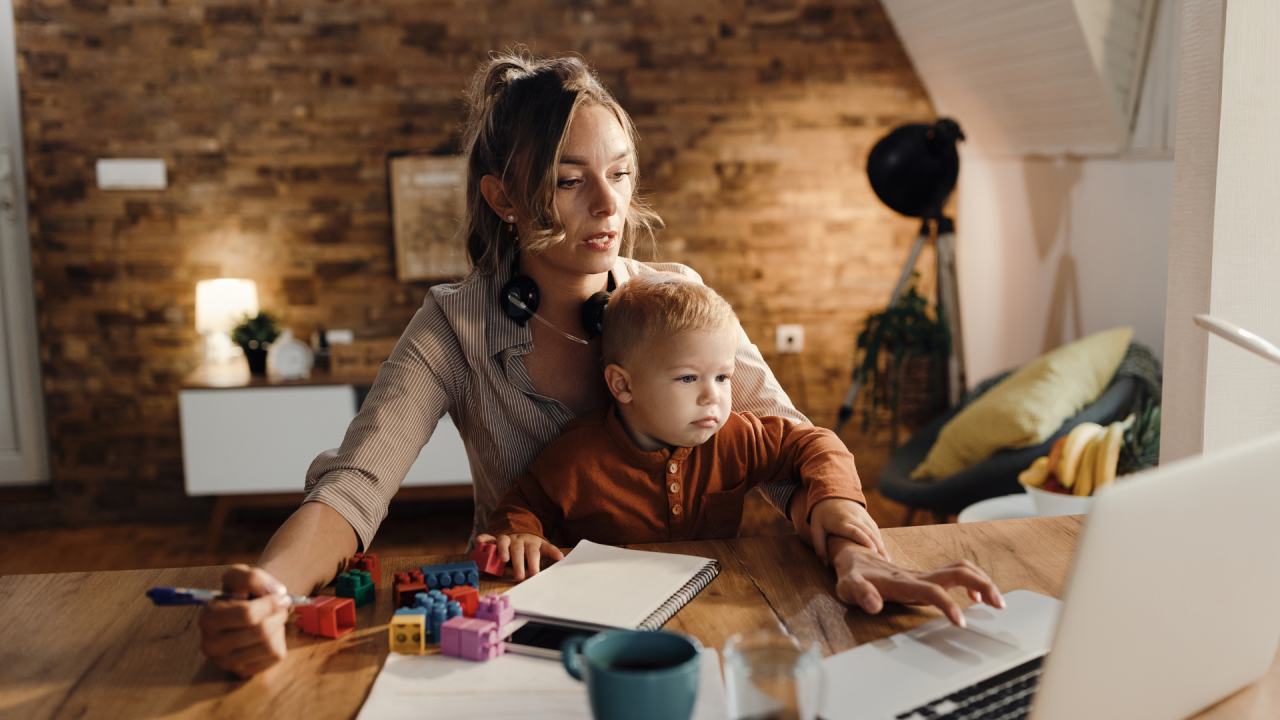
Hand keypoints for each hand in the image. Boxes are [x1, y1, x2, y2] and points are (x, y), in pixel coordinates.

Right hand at [198, 564, 291, 677]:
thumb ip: (253, 577)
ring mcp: (225, 662)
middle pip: (261, 632)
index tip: (280, 596)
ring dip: (279, 628)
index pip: (248, 614)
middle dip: (278, 615)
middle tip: (281, 607)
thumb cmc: (243, 592)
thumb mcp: (241, 575)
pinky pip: (274, 657)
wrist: (247, 609)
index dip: (271, 603)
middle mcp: (211, 645)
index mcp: (208, 619)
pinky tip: (271, 634)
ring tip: (274, 619)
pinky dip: (280, 641)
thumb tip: (274, 593)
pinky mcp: (242, 672)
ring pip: (269, 646)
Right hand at [476, 533, 564, 580]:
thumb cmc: (531, 544)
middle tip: (520, 577)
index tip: (535, 574)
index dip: (534, 563)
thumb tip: (562, 557)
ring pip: (504, 542)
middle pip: (519, 550)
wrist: (521, 529)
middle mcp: (518, 540)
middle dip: (519, 563)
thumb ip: (551, 552)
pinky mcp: (496, 539)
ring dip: (502, 549)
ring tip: (503, 559)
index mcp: (531, 543)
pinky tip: (479, 541)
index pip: (534, 553)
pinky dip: (484, 539)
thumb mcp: (543, 547)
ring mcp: (507, 538)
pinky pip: (489, 538)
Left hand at [804, 497, 888, 562]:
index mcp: (841, 522)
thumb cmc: (822, 514)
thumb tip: (826, 564)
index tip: (872, 552)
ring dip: (881, 545)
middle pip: (869, 533)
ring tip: (886, 560)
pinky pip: (875, 529)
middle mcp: (854, 518)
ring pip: (874, 531)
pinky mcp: (867, 516)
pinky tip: (883, 551)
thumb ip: (819, 546)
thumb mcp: (816, 528)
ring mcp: (862, 516)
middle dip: (878, 547)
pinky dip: (879, 539)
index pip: (855, 531)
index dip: (864, 541)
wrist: (830, 494)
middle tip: (884, 562)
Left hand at [829, 537, 1005, 627]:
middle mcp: (917, 575)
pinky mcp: (926, 577)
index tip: (961, 622)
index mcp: (902, 582)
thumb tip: (873, 605)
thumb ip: (861, 594)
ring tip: (997, 601)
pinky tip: (977, 597)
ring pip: (961, 570)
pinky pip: (956, 573)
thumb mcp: (849, 586)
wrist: (853, 555)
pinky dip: (973, 582)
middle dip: (981, 585)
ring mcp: (923, 574)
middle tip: (998, 605)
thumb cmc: (852, 574)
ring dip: (982, 581)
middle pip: (957, 573)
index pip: (931, 591)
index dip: (947, 604)